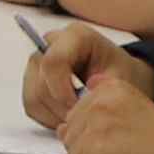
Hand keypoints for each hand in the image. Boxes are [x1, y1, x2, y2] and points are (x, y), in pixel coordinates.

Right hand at [16, 17, 123, 133]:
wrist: (119, 78)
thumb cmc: (122, 75)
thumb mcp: (121, 81)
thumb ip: (102, 90)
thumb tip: (81, 101)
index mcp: (75, 36)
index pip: (53, 61)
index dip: (62, 90)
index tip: (79, 108)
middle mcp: (51, 44)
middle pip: (40, 82)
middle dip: (61, 106)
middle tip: (84, 117)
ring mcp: (39, 62)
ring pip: (33, 96)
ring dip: (55, 114)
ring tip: (79, 117)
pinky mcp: (32, 80)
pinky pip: (32, 105)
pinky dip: (49, 118)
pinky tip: (69, 116)